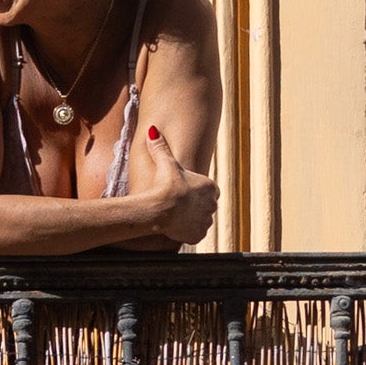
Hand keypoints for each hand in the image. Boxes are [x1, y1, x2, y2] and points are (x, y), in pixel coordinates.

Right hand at [137, 123, 216, 247]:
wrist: (158, 209)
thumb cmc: (164, 185)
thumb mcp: (164, 163)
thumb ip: (160, 147)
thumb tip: (153, 129)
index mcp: (210, 187)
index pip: (207, 189)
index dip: (194, 190)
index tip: (182, 191)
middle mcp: (213, 204)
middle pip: (205, 205)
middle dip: (193, 205)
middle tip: (176, 203)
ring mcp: (206, 221)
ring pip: (200, 219)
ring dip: (190, 218)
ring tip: (174, 215)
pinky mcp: (199, 235)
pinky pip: (194, 233)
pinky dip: (186, 231)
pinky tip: (174, 225)